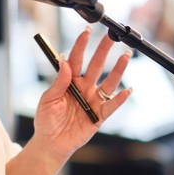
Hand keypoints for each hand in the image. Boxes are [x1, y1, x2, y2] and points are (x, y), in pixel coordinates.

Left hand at [31, 26, 131, 162]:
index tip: (87, 31)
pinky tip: (127, 90)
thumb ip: (58, 82)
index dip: (81, 45)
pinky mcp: (99, 116)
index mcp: (69, 81)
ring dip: (117, 70)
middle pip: (96, 65)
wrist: (51, 143)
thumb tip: (64, 62)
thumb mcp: (47, 99)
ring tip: (125, 56)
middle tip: (111, 36)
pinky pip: (111, 106)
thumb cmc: (46, 120)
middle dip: (104, 50)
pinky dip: (120, 99)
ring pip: (108, 82)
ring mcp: (93, 100)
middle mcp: (84, 88)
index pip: (76, 59)